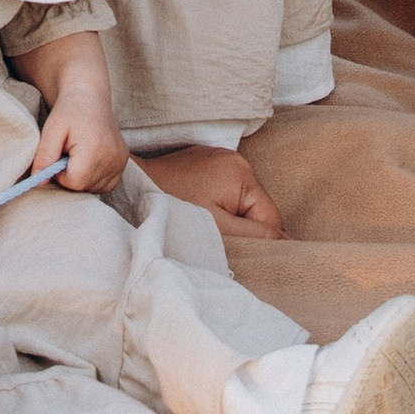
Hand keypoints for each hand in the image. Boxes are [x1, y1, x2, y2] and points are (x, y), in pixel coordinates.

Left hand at [32, 83, 129, 196]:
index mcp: (94, 149)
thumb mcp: (51, 130)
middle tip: (68, 154)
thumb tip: (38, 181)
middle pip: (85, 187)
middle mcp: (112, 157)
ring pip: (95, 188)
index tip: (59, 157)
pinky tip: (89, 161)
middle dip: (72, 177)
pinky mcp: (124, 161)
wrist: (89, 97)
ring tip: (78, 155)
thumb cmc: (68, 112)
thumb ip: (44, 156)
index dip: (61, 175)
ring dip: (83, 178)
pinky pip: (107, 184)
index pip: (75, 182)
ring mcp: (121, 160)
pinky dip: (95, 179)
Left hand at [136, 144, 285, 239]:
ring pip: (241, 204)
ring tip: (206, 229)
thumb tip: (285, 242)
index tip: (240, 253)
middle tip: (221, 244)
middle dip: (244, 230)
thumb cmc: (170, 206)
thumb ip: (255, 236)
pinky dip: (217, 208)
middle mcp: (236, 160)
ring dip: (230, 220)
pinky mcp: (204, 164)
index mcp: (243, 173)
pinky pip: (225, 193)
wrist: (129, 186)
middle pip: (257, 210)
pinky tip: (198, 215)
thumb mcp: (216, 228)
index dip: (260, 242)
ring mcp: (220, 159)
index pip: (271, 219)